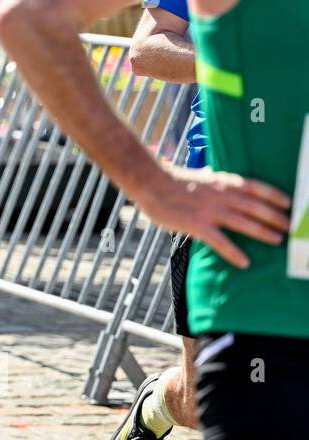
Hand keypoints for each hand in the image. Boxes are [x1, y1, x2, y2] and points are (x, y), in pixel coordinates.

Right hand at [138, 165, 290, 268]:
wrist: (150, 183)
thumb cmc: (172, 181)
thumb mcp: (201, 176)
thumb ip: (215, 182)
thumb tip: (223, 184)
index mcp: (222, 182)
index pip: (256, 187)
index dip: (274, 196)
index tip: (289, 203)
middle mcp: (221, 195)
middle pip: (256, 207)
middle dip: (275, 218)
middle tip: (289, 228)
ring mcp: (210, 210)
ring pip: (244, 223)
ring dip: (263, 232)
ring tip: (277, 240)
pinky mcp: (197, 225)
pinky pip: (220, 241)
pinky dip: (234, 252)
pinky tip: (244, 262)